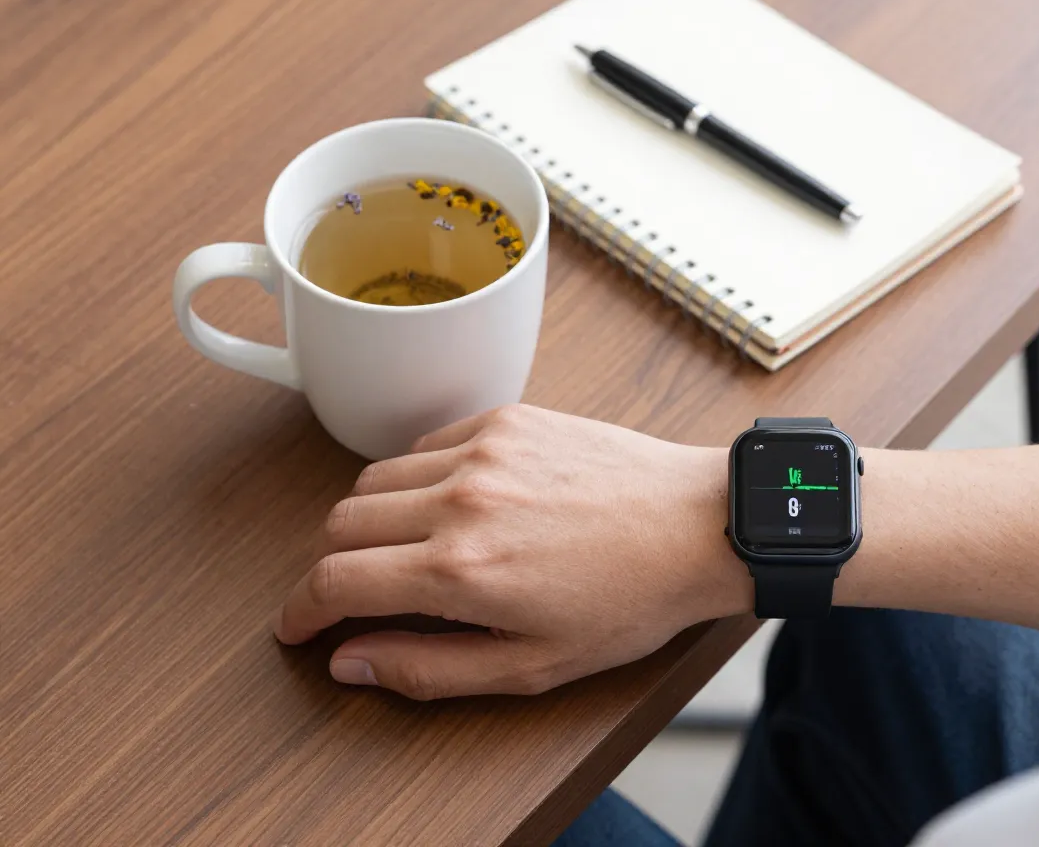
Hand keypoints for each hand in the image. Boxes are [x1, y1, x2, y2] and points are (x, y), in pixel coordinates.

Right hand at [274, 404, 750, 698]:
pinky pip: (426, 442)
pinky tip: (447, 502)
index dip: (300, 609)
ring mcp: (482, 449)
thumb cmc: (628, 602)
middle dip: (331, 566)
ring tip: (403, 549)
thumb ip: (428, 668)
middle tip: (350, 591)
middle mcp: (459, 499)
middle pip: (340, 523)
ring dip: (368, 519)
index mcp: (460, 569)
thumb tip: (351, 662)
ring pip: (374, 478)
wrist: (695, 525)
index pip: (335, 581)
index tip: (297, 624)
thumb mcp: (531, 666)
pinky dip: (415, 476)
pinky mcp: (506, 417)